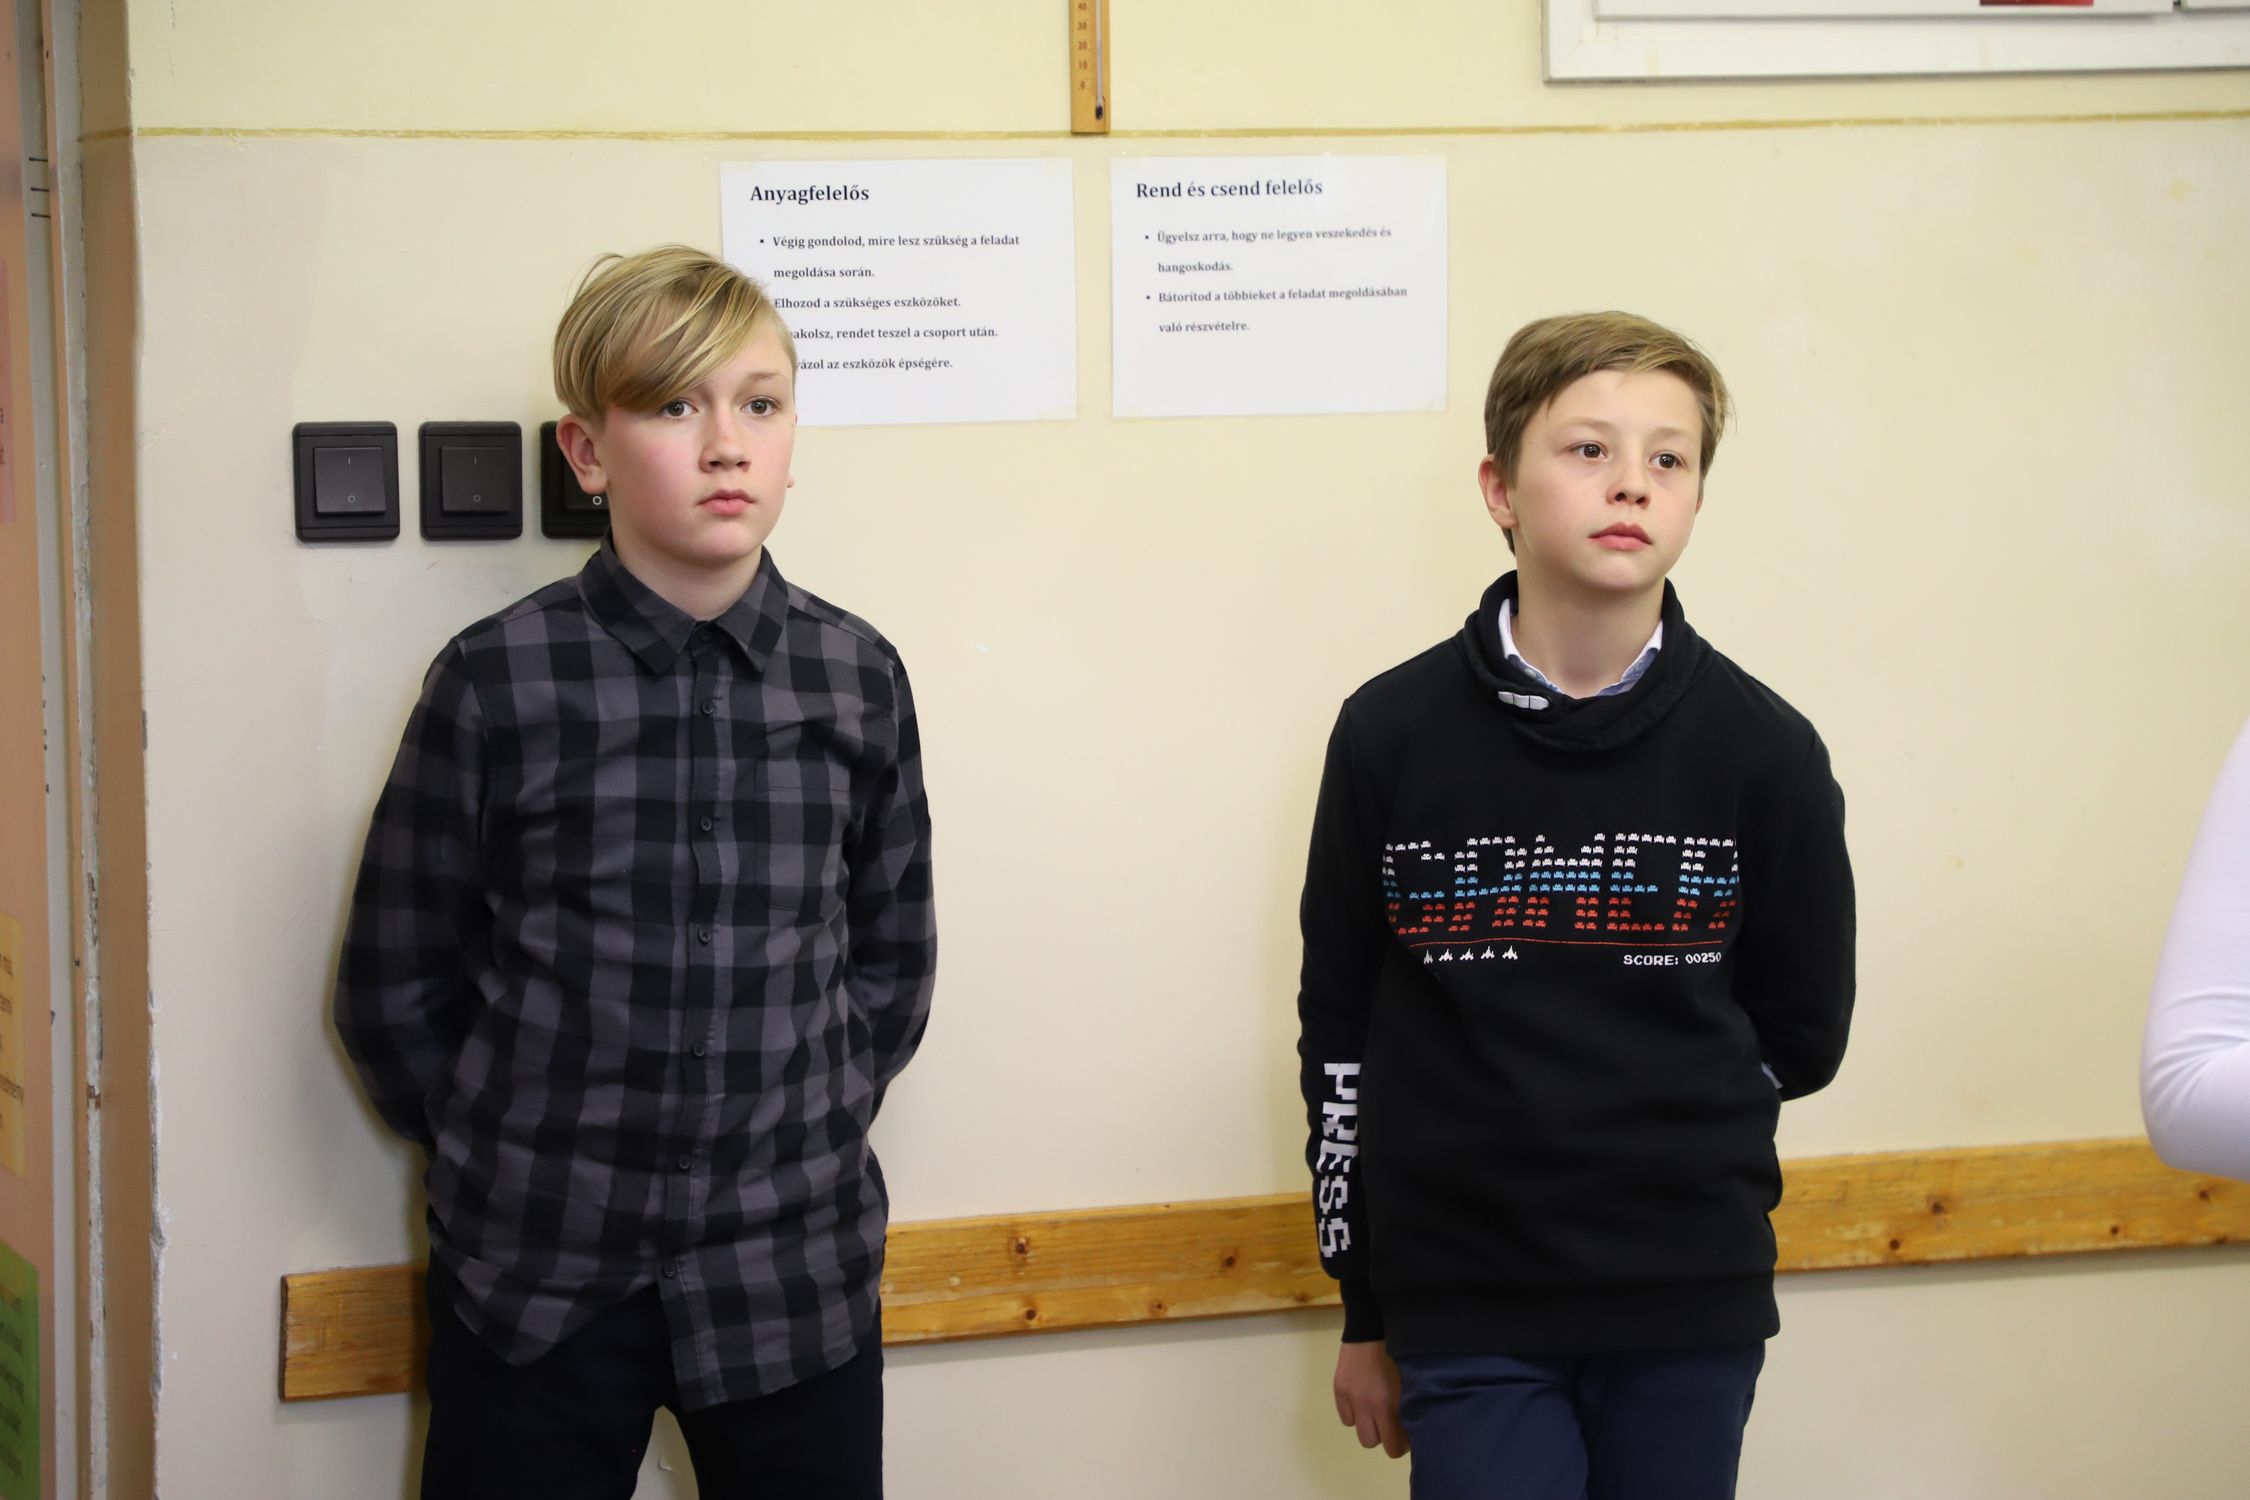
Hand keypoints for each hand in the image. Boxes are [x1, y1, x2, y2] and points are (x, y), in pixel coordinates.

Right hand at [1333, 1339, 1408, 1457]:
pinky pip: (1346, 1417)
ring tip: (1377, 1410)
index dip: (1401, 1444)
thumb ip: (1412, 1408)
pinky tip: (1363, 1400)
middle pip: (1371, 1441)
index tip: (1407, 1434)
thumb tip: (1413, 1430)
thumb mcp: (1412, 1383)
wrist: (1374, 1326)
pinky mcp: (1339, 1388)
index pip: (1392, 1446)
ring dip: (1368, 1425)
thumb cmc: (1401, 1354)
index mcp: (1387, 1404)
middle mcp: (1366, 1405)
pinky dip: (1355, 1413)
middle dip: (1384, 1436)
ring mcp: (1350, 1396)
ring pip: (1357, 1431)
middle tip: (1392, 1422)